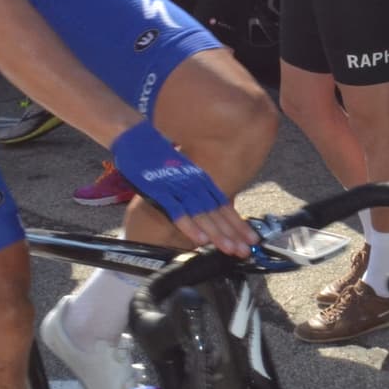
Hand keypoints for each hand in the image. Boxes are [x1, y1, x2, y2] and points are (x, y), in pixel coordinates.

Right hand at [110, 121, 249, 256]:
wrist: (137, 138)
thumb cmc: (159, 157)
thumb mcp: (183, 172)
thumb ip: (197, 187)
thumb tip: (213, 206)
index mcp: (200, 179)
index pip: (223, 205)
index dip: (238, 223)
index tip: (251, 238)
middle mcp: (193, 183)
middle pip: (217, 212)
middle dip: (232, 233)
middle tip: (246, 250)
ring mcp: (178, 188)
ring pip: (201, 214)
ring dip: (216, 233)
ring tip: (230, 248)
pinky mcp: (160, 191)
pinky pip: (177, 212)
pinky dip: (189, 226)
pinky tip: (200, 240)